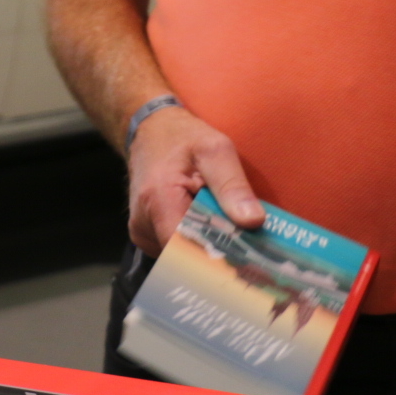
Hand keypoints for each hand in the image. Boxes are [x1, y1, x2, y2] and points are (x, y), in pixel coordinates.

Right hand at [127, 104, 264, 253]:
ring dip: (207, 249)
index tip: (248, 264)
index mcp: (157, 200)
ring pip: (181, 258)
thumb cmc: (183, 137)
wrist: (151, 130)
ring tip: (226, 231)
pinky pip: (174, 251)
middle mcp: (143, 223)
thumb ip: (233, 185)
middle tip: (249, 249)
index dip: (218, 261)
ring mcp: (141, 232)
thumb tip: (254, 221)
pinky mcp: (145, 235)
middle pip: (185, 258)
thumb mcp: (215, 150)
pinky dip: (195, 244)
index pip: (187, 251)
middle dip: (218, 256)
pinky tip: (207, 227)